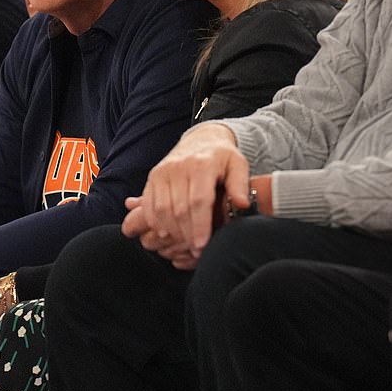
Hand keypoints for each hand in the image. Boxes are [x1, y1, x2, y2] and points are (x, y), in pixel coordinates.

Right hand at [122, 123, 249, 257]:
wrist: (201, 139)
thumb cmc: (222, 157)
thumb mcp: (238, 164)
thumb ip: (240, 184)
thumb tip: (242, 204)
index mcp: (202, 164)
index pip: (198, 201)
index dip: (199, 226)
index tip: (202, 246)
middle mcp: (179, 167)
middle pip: (179, 209)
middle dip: (186, 235)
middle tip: (195, 251)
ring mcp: (163, 171)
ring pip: (161, 209)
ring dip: (171, 231)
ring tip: (183, 245)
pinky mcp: (153, 176)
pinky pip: (149, 204)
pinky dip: (154, 222)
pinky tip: (166, 234)